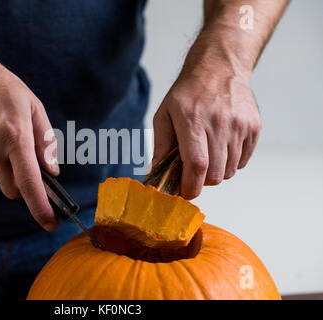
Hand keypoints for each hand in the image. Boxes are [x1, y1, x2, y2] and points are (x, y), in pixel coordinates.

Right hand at [0, 62, 58, 230]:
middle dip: (23, 186)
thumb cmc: (1, 88)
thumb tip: (52, 173)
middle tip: (26, 163)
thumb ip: (45, 143)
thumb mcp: (33, 107)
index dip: (41, 207)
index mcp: (16, 137)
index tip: (50, 223)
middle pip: (13, 190)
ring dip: (4, 165)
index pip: (30, 183)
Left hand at [152, 71, 260, 199]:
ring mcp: (240, 126)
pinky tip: (221, 146)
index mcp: (193, 120)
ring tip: (208, 153)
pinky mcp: (254, 127)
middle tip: (193, 170)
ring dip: (217, 171)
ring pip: (230, 171)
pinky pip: (243, 161)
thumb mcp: (164, 114)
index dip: (191, 186)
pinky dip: (231, 162)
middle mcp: (219, 123)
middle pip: (215, 174)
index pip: (196, 164)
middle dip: (202, 181)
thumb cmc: (188, 92)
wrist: (220, 67)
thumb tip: (155, 173)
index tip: (185, 192)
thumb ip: (160, 146)